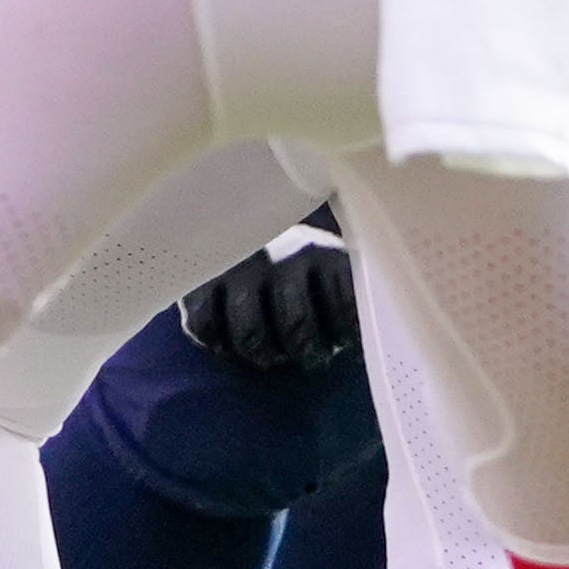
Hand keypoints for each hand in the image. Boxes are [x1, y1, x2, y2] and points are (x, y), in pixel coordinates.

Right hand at [180, 227, 359, 369]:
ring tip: (268, 357)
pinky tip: (228, 344)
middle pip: (296, 326)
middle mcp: (280, 258)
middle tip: (309, 358)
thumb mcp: (328, 265)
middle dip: (305, 352)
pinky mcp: (200, 279)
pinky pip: (205, 327)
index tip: (343, 341)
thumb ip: (347, 296)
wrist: (234, 210)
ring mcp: (238, 269)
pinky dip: (216, 344)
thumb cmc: (294, 259)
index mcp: (320, 254)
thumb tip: (368, 343)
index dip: (344, 336)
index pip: (343, 309)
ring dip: (261, 354)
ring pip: (249, 333)